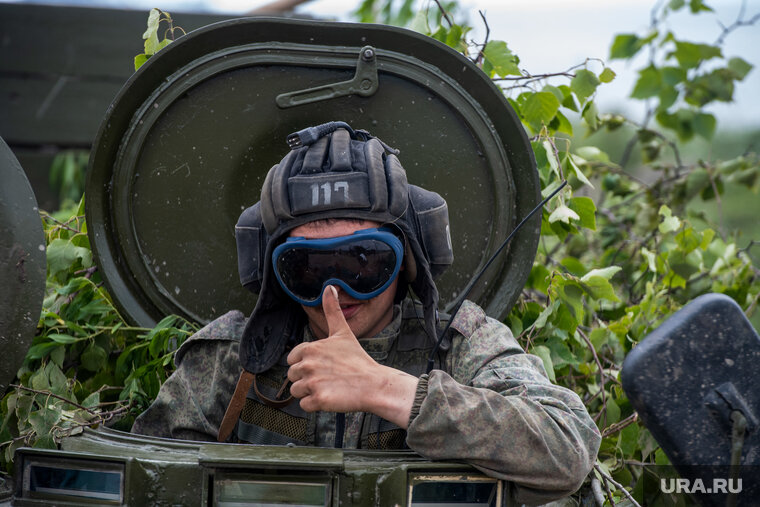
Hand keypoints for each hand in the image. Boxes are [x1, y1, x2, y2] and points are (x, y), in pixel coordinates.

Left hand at [286, 286, 418, 427]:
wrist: (373, 383)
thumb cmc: (357, 359)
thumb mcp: (342, 332)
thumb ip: (332, 310)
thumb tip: (329, 287)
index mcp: (309, 348)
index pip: (292, 359)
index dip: (305, 363)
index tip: (322, 365)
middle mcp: (307, 365)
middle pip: (292, 376)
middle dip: (306, 379)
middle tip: (327, 377)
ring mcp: (312, 383)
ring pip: (296, 392)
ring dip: (309, 392)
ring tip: (328, 387)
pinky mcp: (318, 400)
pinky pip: (305, 406)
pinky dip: (315, 405)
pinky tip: (329, 397)